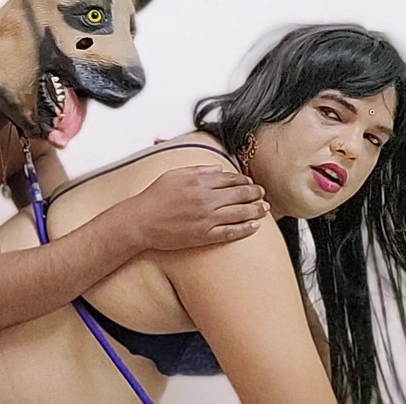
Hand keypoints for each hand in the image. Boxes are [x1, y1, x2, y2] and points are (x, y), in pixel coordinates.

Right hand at [121, 165, 268, 250]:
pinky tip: (255, 226)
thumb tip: (218, 169)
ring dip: (256, 210)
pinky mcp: (205, 235)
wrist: (141, 221)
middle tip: (262, 194)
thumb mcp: (174, 175)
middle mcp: (206, 199)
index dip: (244, 181)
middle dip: (255, 194)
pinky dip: (245, 229)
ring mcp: (207, 218)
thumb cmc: (154, 197)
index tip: (250, 183)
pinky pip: (231, 232)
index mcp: (199, 182)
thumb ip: (198, 170)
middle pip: (240, 195)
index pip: (230, 179)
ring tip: (264, 209)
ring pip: (240, 213)